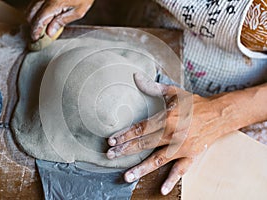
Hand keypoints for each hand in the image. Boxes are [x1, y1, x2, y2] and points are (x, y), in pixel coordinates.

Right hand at [27, 0, 93, 40]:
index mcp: (54, 3)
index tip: (35, 38)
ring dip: (33, 18)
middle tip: (38, 34)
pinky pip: (35, 2)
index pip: (39, 20)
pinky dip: (36, 10)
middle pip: (30, 13)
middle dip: (33, 25)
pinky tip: (44, 16)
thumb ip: (62, 22)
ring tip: (42, 27)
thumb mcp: (78, 12)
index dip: (35, 31)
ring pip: (30, 7)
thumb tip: (50, 33)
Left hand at [106, 73, 234, 194]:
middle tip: (110, 156)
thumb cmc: (194, 103)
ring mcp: (181, 147)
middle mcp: (172, 134)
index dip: (125, 135)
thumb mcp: (173, 92)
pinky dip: (172, 180)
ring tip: (126, 176)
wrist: (219, 114)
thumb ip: (152, 86)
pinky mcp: (191, 155)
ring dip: (141, 168)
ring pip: (158, 160)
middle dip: (126, 150)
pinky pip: (180, 170)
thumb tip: (135, 77)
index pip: (140, 128)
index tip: (112, 141)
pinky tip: (162, 190)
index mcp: (167, 118)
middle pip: (144, 144)